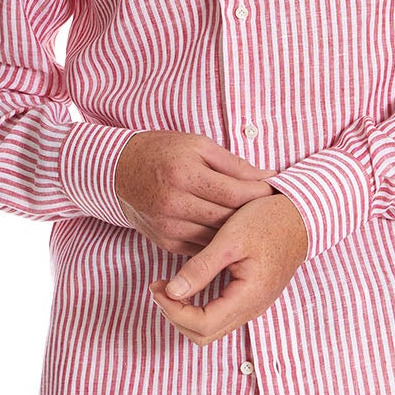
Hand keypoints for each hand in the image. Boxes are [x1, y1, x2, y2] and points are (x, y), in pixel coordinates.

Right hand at [115, 131, 277, 256]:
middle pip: (227, 218)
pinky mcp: (165, 242)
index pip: (234, 192)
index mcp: (184, 175)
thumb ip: (233, 164)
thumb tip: (267, 176)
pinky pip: (201, 248)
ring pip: (217, 238)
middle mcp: (174, 204)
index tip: (276, 191)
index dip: (260, 193)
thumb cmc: (162, 152)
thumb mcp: (197, 145)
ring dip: (238, 231)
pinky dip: (219, 242)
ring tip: (255, 222)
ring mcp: (168, 227)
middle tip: (271, 208)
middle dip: (252, 214)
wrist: (118, 171)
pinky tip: (232, 234)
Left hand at [147, 193, 309, 346]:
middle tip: (159, 288)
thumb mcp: (230, 238)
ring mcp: (254, 306)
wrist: (301, 215)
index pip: (202, 324)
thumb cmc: (268, 220)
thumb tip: (172, 292)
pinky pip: (221, 317)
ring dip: (185, 314)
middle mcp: (253, 308)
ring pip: (211, 329)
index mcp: (249, 295)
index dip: (174, 311)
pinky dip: (198, 308)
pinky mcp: (252, 298)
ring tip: (169, 286)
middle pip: (204, 335)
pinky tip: (189, 285)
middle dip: (175, 316)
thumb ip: (201, 267)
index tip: (158, 286)